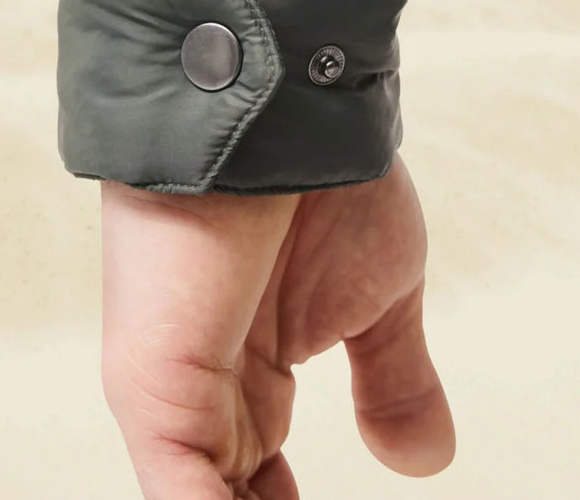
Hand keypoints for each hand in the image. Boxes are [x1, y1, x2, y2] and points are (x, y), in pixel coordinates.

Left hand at [100, 152, 454, 498]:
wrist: (289, 118)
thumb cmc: (332, 188)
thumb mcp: (381, 298)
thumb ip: (393, 380)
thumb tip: (426, 459)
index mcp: (250, 370)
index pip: (254, 475)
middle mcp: (206, 385)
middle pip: (227, 495)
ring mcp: (173, 390)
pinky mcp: (153, 387)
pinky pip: (181, 499)